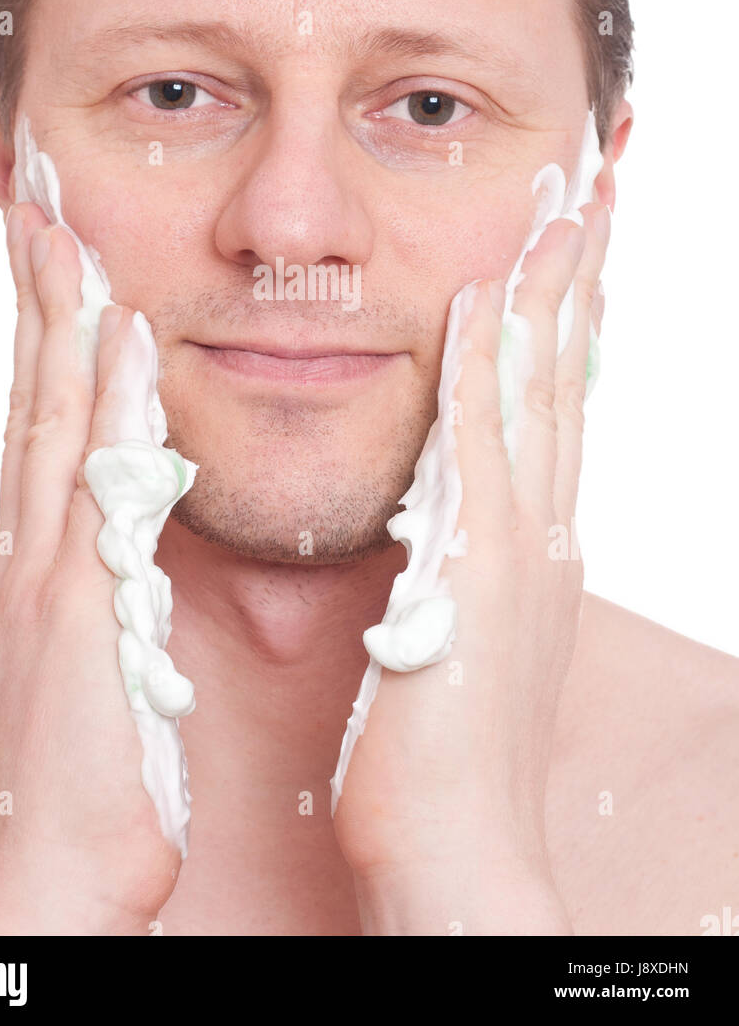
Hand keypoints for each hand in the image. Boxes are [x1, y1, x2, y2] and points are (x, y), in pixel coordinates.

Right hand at [0, 204, 181, 935]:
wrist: (49, 879)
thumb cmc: (90, 779)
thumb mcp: (95, 663)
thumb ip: (106, 591)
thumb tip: (129, 545)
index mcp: (41, 561)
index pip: (44, 421)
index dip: (48, 335)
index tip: (60, 257)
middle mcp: (30, 549)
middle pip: (31, 396)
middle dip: (36, 296)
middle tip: (40, 204)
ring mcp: (43, 572)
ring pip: (47, 417)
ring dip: (57, 319)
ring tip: (62, 228)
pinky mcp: (74, 607)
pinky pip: (95, 483)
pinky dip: (103, 404)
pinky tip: (120, 336)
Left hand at [332, 203, 609, 933]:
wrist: (460, 847)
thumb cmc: (441, 751)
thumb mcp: (457, 631)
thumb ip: (456, 560)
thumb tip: (441, 511)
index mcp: (534, 541)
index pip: (555, 401)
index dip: (566, 316)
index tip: (569, 242)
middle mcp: (542, 526)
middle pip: (565, 374)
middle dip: (579, 273)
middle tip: (592, 186)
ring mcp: (518, 540)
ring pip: (539, 386)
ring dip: (549, 288)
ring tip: (564, 201)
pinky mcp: (476, 564)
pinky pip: (480, 438)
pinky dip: (488, 363)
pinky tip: (488, 295)